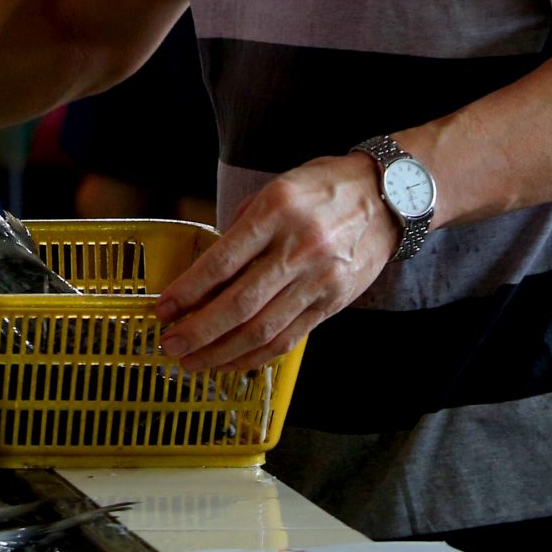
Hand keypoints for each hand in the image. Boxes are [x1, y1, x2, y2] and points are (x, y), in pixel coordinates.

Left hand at [154, 155, 396, 373]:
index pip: (222, 262)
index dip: (188, 291)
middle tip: (169, 345)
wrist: (388, 197)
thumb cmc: (324, 188)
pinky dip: (256, 356)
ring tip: (192, 362)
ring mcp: (319, 280)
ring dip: (221, 352)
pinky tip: (231, 362)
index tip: (162, 309)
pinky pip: (289, 338)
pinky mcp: (333, 303)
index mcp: (276, 213)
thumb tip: (208, 269)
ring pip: (263, 329)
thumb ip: (243, 227)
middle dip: (198, 331)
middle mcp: (298, 249)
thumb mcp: (276, 188)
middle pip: (240, 304)